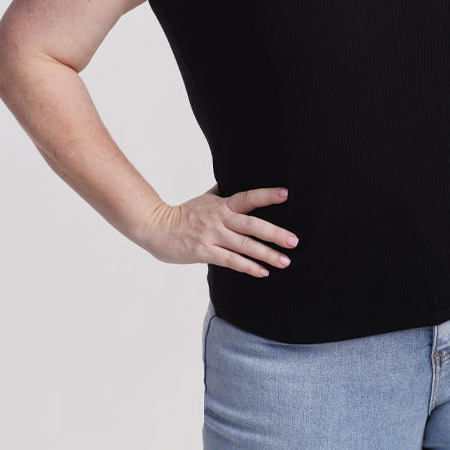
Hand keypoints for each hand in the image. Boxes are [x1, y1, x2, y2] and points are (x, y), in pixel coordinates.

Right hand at [141, 185, 297, 276]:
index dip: (266, 195)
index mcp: (222, 204)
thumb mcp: (205, 198)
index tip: (286, 194)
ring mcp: (212, 236)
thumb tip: (234, 177)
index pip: (248, 197)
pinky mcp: (204, 252)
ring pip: (244, 246)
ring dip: (266, 254)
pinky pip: (230, 261)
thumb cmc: (183, 214)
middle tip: (294, 240)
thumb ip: (222, 191)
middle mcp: (219, 218)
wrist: (156, 228)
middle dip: (275, 233)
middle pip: (252, 225)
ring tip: (285, 261)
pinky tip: (262, 272)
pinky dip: (248, 267)